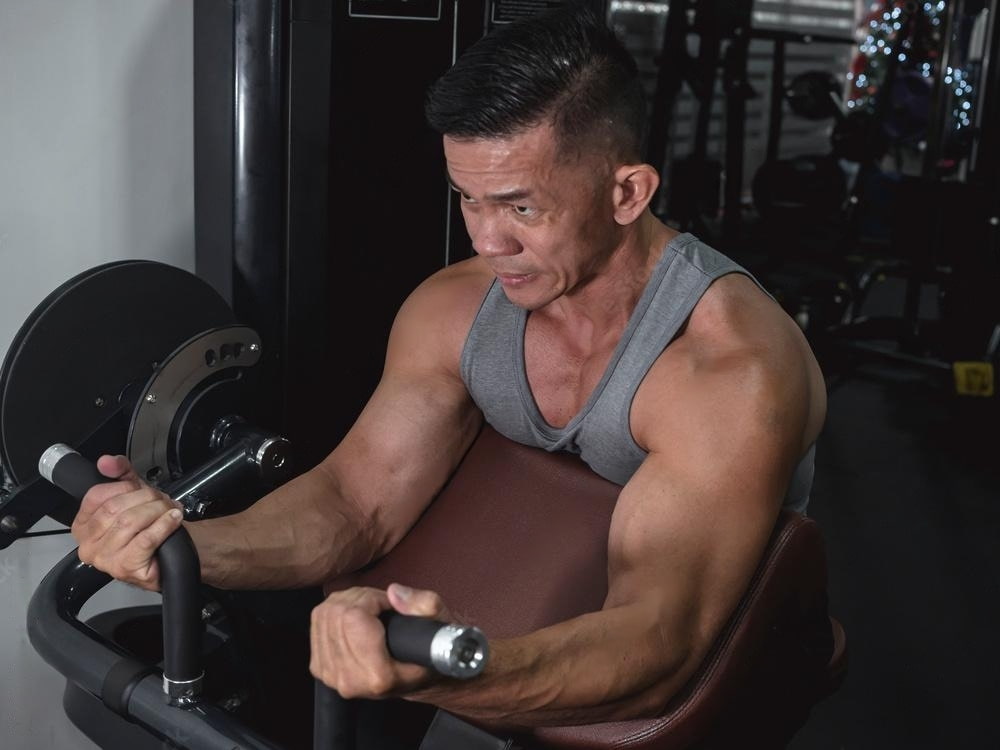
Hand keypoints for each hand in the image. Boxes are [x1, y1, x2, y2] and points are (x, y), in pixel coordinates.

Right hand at [71, 455, 184, 590]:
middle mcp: (88, 545)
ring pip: (130, 522)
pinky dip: (163, 525)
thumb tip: (107, 461)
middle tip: (161, 501)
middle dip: (145, 498)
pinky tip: (172, 520)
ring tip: (169, 511)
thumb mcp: (133, 494)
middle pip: (114, 508)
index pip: (96, 495)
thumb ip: (120, 473)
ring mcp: (105, 559)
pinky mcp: (125, 568)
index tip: (141, 488)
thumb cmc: (148, 526)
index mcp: (83, 526)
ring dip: (157, 511)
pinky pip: (145, 539)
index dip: (124, 487)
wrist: (171, 552)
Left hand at [310, 583, 452, 698]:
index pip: (354, 618)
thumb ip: (424, 605)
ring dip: (348, 601)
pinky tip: (355, 616)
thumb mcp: (441, 624)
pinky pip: (317, 620)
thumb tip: (393, 592)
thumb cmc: (429, 653)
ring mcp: (331, 675)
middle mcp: (349, 680)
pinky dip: (336, 608)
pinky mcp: (319, 667)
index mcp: (377, 676)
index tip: (389, 604)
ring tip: (371, 608)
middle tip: (381, 603)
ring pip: (325, 613)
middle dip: (361, 597)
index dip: (373, 598)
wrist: (417, 680)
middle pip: (337, 613)